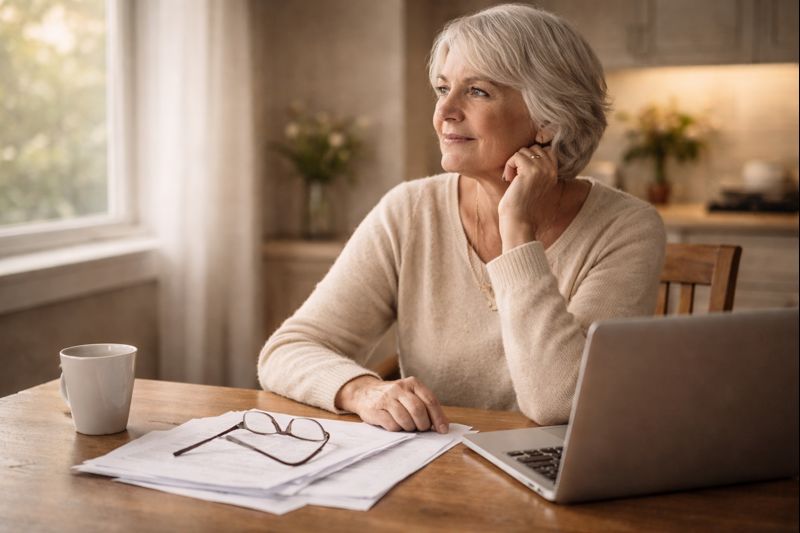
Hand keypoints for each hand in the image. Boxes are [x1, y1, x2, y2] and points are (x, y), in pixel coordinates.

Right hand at [335, 375, 449, 432]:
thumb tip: (441, 426)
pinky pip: (392, 425)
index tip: (443, 430)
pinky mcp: (375, 410)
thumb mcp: (410, 394)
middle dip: (423, 424)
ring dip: (410, 428)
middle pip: (418, 410)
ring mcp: (386, 398)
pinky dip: (398, 430)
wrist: (364, 392)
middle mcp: (399, 388)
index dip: (438, 417)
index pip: (430, 400)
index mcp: (412, 383)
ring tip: (408, 427)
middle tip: (421, 429)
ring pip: (405, 420)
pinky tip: (396, 426)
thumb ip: (424, 405)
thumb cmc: (394, 397)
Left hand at [498, 143, 561, 250]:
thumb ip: (536, 169)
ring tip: (512, 179)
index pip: (546, 150)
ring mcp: (542, 169)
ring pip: (523, 151)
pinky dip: (509, 166)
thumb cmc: (520, 205)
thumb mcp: (533, 184)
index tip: (522, 173)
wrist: (518, 221)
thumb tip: (526, 150)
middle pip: (534, 148)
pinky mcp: (531, 171)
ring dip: (513, 163)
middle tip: (515, 176)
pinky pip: (516, 156)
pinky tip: (508, 180)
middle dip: (521, 159)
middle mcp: (551, 170)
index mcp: (554, 173)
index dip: (530, 157)